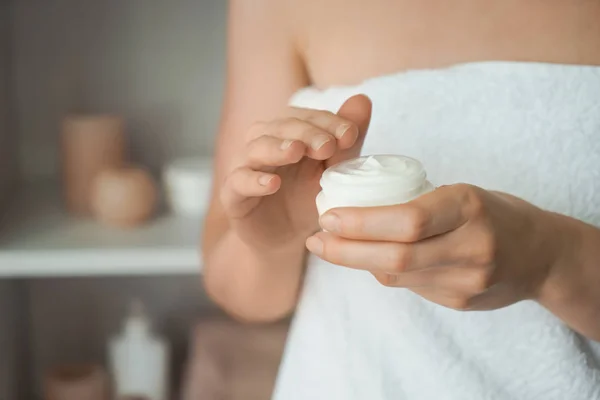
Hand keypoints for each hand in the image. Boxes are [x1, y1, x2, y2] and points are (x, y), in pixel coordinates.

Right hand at [220, 95, 371, 249]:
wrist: (287, 240)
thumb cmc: (308, 199)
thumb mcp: (334, 172)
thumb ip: (347, 140)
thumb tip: (363, 99)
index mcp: (288, 133)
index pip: (306, 117)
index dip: (327, 122)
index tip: (350, 134)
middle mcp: (264, 143)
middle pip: (280, 127)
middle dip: (306, 133)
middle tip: (327, 145)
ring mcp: (245, 167)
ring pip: (256, 148)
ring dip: (277, 148)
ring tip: (295, 151)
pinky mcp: (233, 196)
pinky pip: (238, 182)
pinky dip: (253, 180)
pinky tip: (272, 184)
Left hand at [306, 184, 564, 310]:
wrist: (539, 254)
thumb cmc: (491, 211)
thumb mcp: (461, 193)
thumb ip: (417, 206)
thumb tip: (357, 217)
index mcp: (469, 206)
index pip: (408, 219)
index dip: (361, 222)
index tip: (328, 216)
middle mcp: (471, 246)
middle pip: (396, 256)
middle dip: (346, 250)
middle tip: (316, 240)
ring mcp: (468, 280)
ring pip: (397, 276)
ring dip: (356, 262)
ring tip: (329, 247)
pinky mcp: (461, 302)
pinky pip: (409, 287)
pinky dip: (382, 272)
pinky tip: (367, 260)